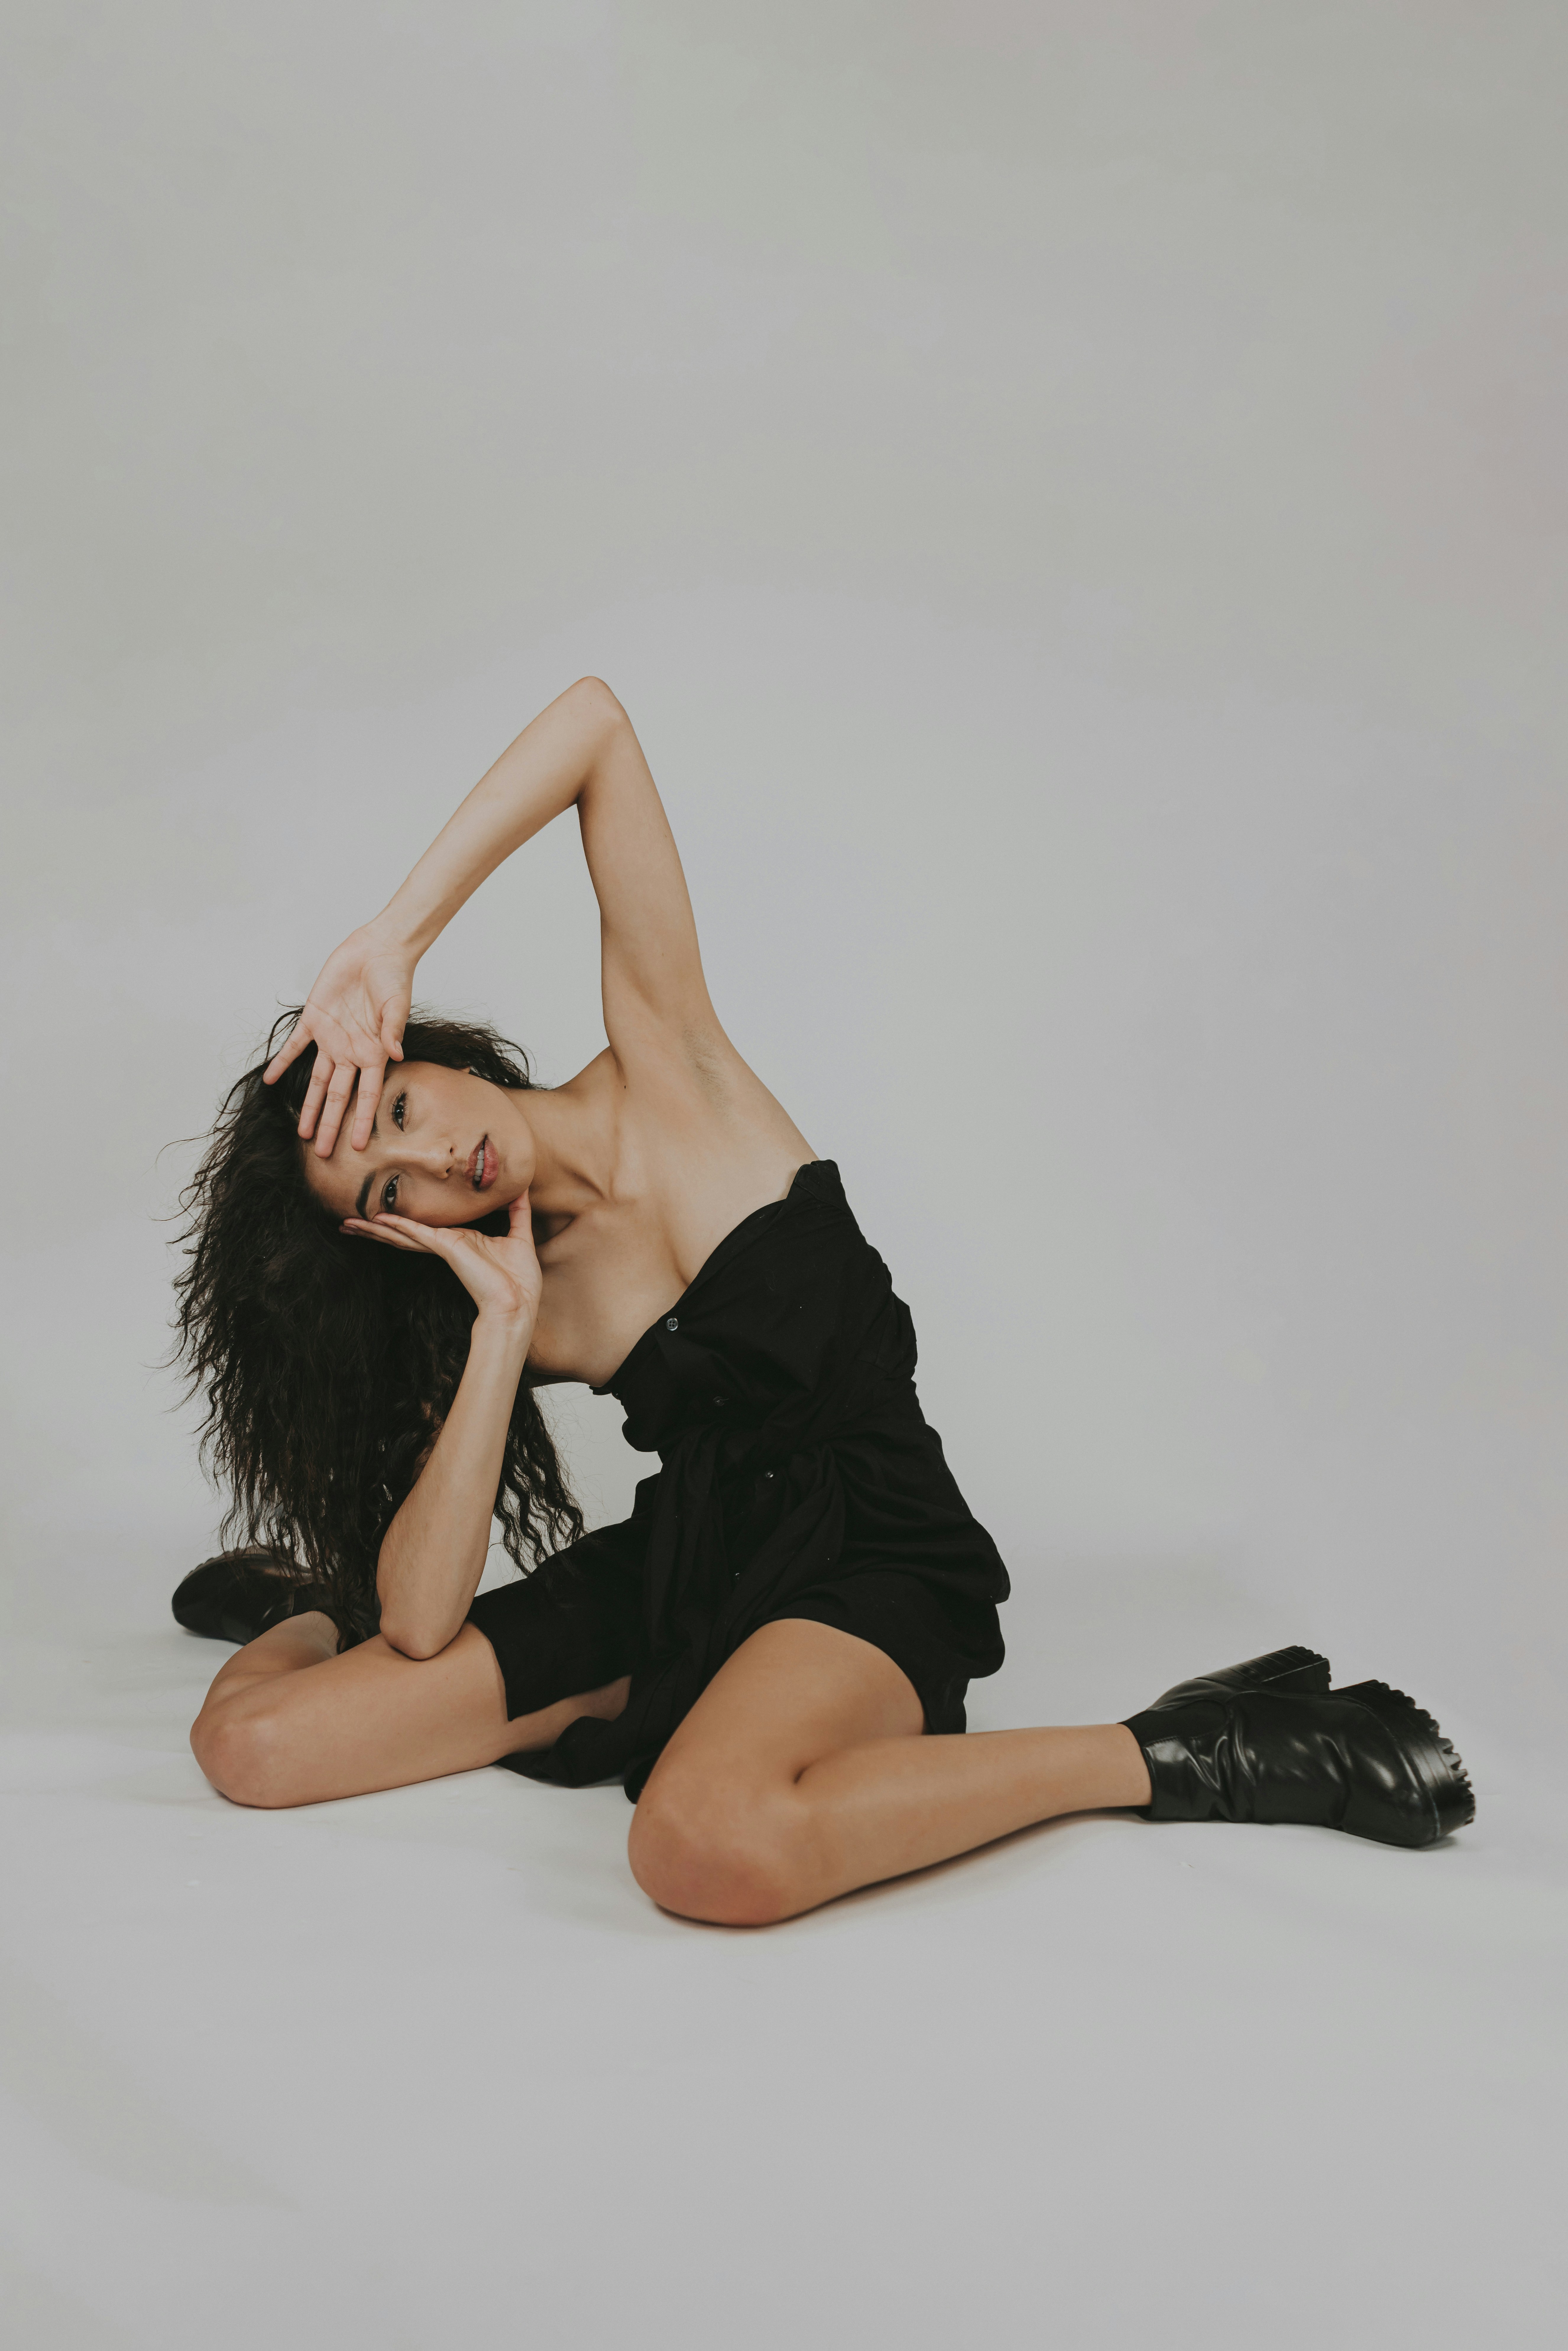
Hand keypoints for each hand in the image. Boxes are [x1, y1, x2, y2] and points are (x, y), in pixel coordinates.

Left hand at [264, 923, 416, 1155]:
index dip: (361, 1121)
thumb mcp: (397, 1006)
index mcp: (374, 1053)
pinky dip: (282, 1063)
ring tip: (300, 1132)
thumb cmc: (394, 978)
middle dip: (329, 1124)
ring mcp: (331, 1038)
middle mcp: (352, 1052)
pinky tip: (269, 1080)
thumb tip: (396, 1054)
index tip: (358, 1146)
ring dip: (307, 1105)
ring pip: (316, 1080)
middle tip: (322, 1152)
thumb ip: (393, 1031)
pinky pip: (294, 1047)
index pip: (367, 1096)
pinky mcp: (313, 1020)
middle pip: (338, 1097)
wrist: (377, 950)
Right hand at [342, 1192, 542, 1331]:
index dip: (403, 1223)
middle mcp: (447, 1244)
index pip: (425, 1230)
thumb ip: (517, 1210)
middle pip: (404, 1233)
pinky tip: (377, 1220)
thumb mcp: (519, 1236)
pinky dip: (398, 1226)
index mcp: (461, 1241)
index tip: (383, 1215)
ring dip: (376, 1228)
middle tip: (350, 1221)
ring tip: (349, 1223)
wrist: (518, 1303)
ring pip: (402, 1234)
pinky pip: (418, 1233)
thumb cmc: (519, 1279)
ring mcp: (444, 1247)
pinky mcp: (447, 1248)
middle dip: (378, 1228)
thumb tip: (522, 1187)